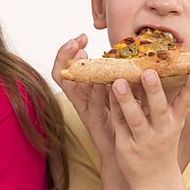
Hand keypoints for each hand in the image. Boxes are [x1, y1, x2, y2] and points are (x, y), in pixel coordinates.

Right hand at [52, 34, 117, 160]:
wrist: (122, 152)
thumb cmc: (123, 121)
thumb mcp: (118, 94)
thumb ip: (118, 75)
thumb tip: (127, 52)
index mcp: (83, 90)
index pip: (67, 67)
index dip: (68, 51)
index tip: (81, 37)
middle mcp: (79, 99)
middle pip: (61, 74)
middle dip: (65, 54)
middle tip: (76, 41)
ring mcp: (85, 110)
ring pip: (71, 88)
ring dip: (77, 70)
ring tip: (83, 54)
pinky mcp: (95, 122)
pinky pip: (92, 105)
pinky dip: (96, 91)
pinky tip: (102, 81)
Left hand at [108, 69, 189, 188]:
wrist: (154, 180)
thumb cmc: (161, 146)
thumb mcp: (170, 126)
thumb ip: (165, 103)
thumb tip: (158, 72)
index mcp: (175, 123)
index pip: (185, 102)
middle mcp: (161, 131)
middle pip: (157, 108)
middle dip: (154, 90)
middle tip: (148, 72)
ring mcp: (143, 139)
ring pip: (134, 117)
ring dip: (126, 100)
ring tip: (119, 82)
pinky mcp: (126, 146)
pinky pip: (118, 124)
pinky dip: (113, 108)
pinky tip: (106, 93)